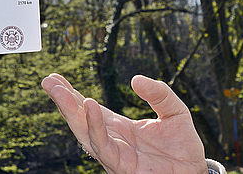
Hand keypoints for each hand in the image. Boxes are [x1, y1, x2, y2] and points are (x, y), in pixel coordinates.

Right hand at [42, 73, 207, 173]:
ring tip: (59, 91)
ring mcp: (115, 154)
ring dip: (71, 112)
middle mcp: (112, 140)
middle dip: (62, 101)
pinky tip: (89, 106)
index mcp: (119, 127)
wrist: (194, 170)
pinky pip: (104, 146)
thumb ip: (158, 93)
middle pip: (81, 120)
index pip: (89, 109)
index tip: (55, 78)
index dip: (71, 95)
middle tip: (48, 81)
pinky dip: (94, 126)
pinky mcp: (122, 166)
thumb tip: (136, 79)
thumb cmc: (181, 143)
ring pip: (85, 133)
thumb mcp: (173, 110)